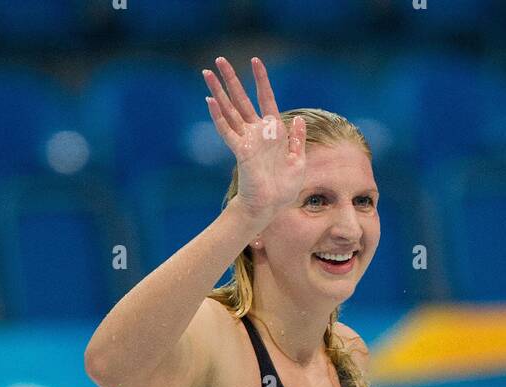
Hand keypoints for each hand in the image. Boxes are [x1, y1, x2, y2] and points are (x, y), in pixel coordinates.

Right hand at [202, 55, 305, 227]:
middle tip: (219, 60)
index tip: (256, 61)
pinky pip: (227, 130)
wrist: (270, 206)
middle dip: (231, 79)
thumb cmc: (283, 188)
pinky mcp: (240, 150)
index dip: (261, 80)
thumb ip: (297, 140)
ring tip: (207, 73)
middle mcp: (257, 132)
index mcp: (273, 132)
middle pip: (241, 99)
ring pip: (230, 110)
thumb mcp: (297, 161)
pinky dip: (218, 116)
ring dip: (218, 91)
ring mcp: (246, 140)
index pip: (265, 98)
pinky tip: (209, 100)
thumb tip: (299, 119)